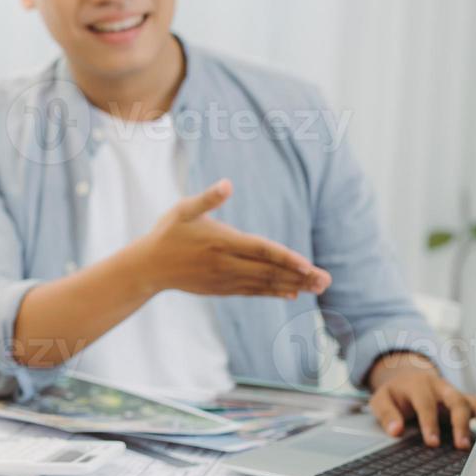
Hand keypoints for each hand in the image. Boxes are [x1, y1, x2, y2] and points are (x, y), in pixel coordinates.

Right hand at [133, 179, 331, 298]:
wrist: (148, 267)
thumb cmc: (167, 234)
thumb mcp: (183, 210)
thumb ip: (208, 198)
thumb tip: (228, 184)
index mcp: (221, 242)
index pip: (260, 250)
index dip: (285, 257)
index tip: (307, 264)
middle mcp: (226, 264)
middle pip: (269, 270)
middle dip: (299, 275)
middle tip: (326, 280)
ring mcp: (225, 279)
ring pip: (264, 284)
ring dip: (293, 285)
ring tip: (318, 287)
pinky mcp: (222, 289)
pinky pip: (253, 291)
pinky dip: (274, 292)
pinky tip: (292, 292)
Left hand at [367, 352, 475, 448]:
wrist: (407, 378)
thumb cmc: (395, 394)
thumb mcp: (381, 400)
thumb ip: (386, 414)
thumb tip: (396, 431)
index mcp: (418, 385)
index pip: (426, 404)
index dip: (429, 423)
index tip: (432, 443)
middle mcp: (441, 387)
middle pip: (456, 400)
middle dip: (460, 423)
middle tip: (461, 446)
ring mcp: (456, 393)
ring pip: (474, 402)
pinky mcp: (467, 401)